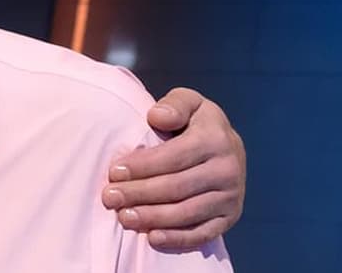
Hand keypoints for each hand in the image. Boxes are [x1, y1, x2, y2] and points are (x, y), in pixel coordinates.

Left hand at [101, 87, 245, 248]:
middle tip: (109, 197)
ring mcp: (232, 196)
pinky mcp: (230, 217)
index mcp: (216, 139)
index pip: (173, 157)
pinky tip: (153, 238)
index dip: (142, 166)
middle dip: (139, 193)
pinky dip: (178, 238)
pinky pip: (204, 233)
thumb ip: (174, 105)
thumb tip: (156, 116)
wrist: (226, 146)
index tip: (114, 172)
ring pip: (187, 212)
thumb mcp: (188, 102)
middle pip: (177, 187)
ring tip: (124, 217)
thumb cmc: (194, 123)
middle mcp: (228, 169)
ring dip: (153, 217)